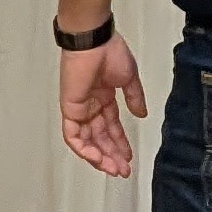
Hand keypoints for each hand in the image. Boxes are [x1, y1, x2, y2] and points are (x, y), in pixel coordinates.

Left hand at [60, 34, 145, 176]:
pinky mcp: (70, 109)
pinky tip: (98, 158)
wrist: (93, 41)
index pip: (111, 127)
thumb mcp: (129, 78)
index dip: (120, 143)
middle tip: (122, 170)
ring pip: (87, 141)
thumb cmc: (110, 52)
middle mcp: (90, 106)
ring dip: (100, 157)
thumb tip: (141, 114)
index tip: (129, 157)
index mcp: (104, 97)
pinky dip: (84, 149)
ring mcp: (79, 109)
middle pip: (100, 138)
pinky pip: (73, 136)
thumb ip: (134, 97)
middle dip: (112, 155)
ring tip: (113, 168)